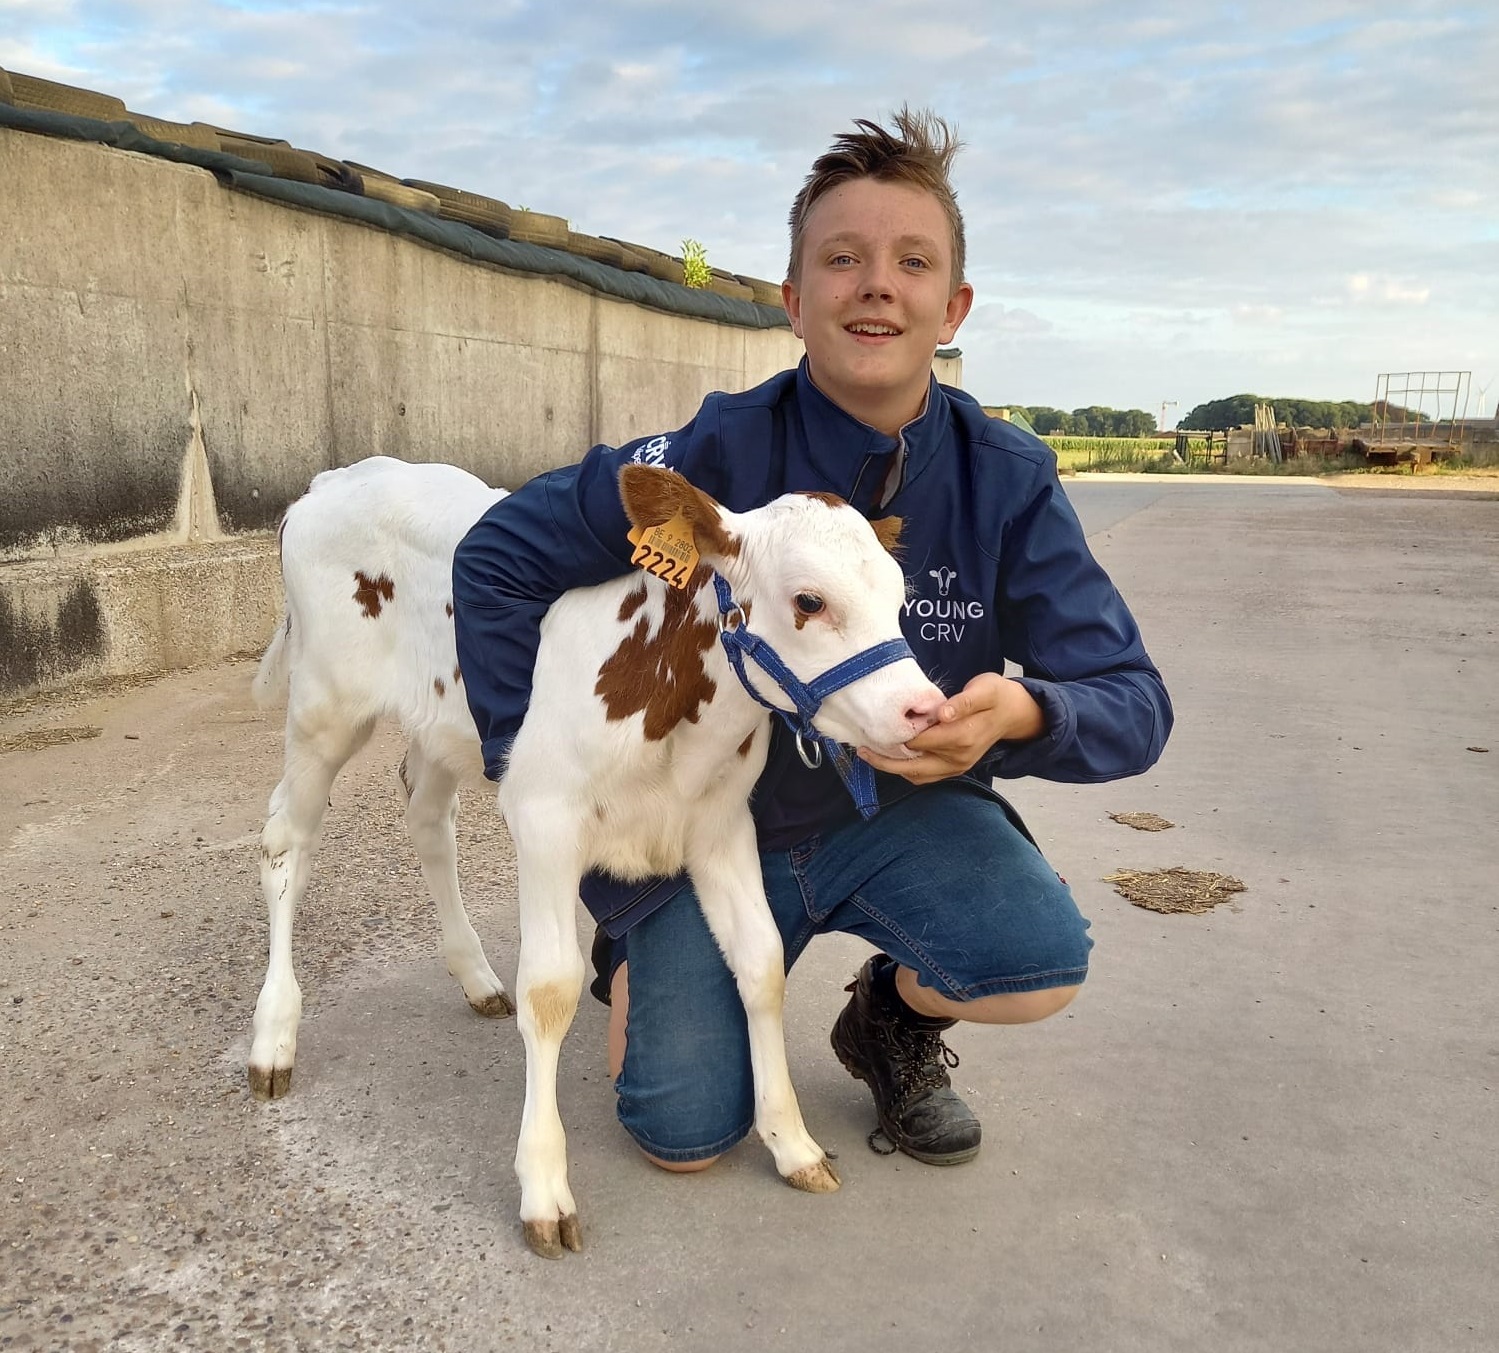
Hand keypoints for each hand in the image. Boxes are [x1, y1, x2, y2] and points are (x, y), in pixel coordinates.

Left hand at [858, 672, 1044, 785]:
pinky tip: (891, 758)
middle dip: (885, 760)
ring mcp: (957, 767)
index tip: (875, 727)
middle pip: (913, 767)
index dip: (897, 736)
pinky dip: (906, 770)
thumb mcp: (984, 690)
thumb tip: (942, 713)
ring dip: (893, 768)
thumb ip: (963, 702)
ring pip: (917, 775)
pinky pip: (925, 777)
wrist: (1015, 713)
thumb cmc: (996, 696)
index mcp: (962, 737)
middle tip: (862, 750)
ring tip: (870, 755)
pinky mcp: (955, 769)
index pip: (921, 742)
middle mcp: (958, 758)